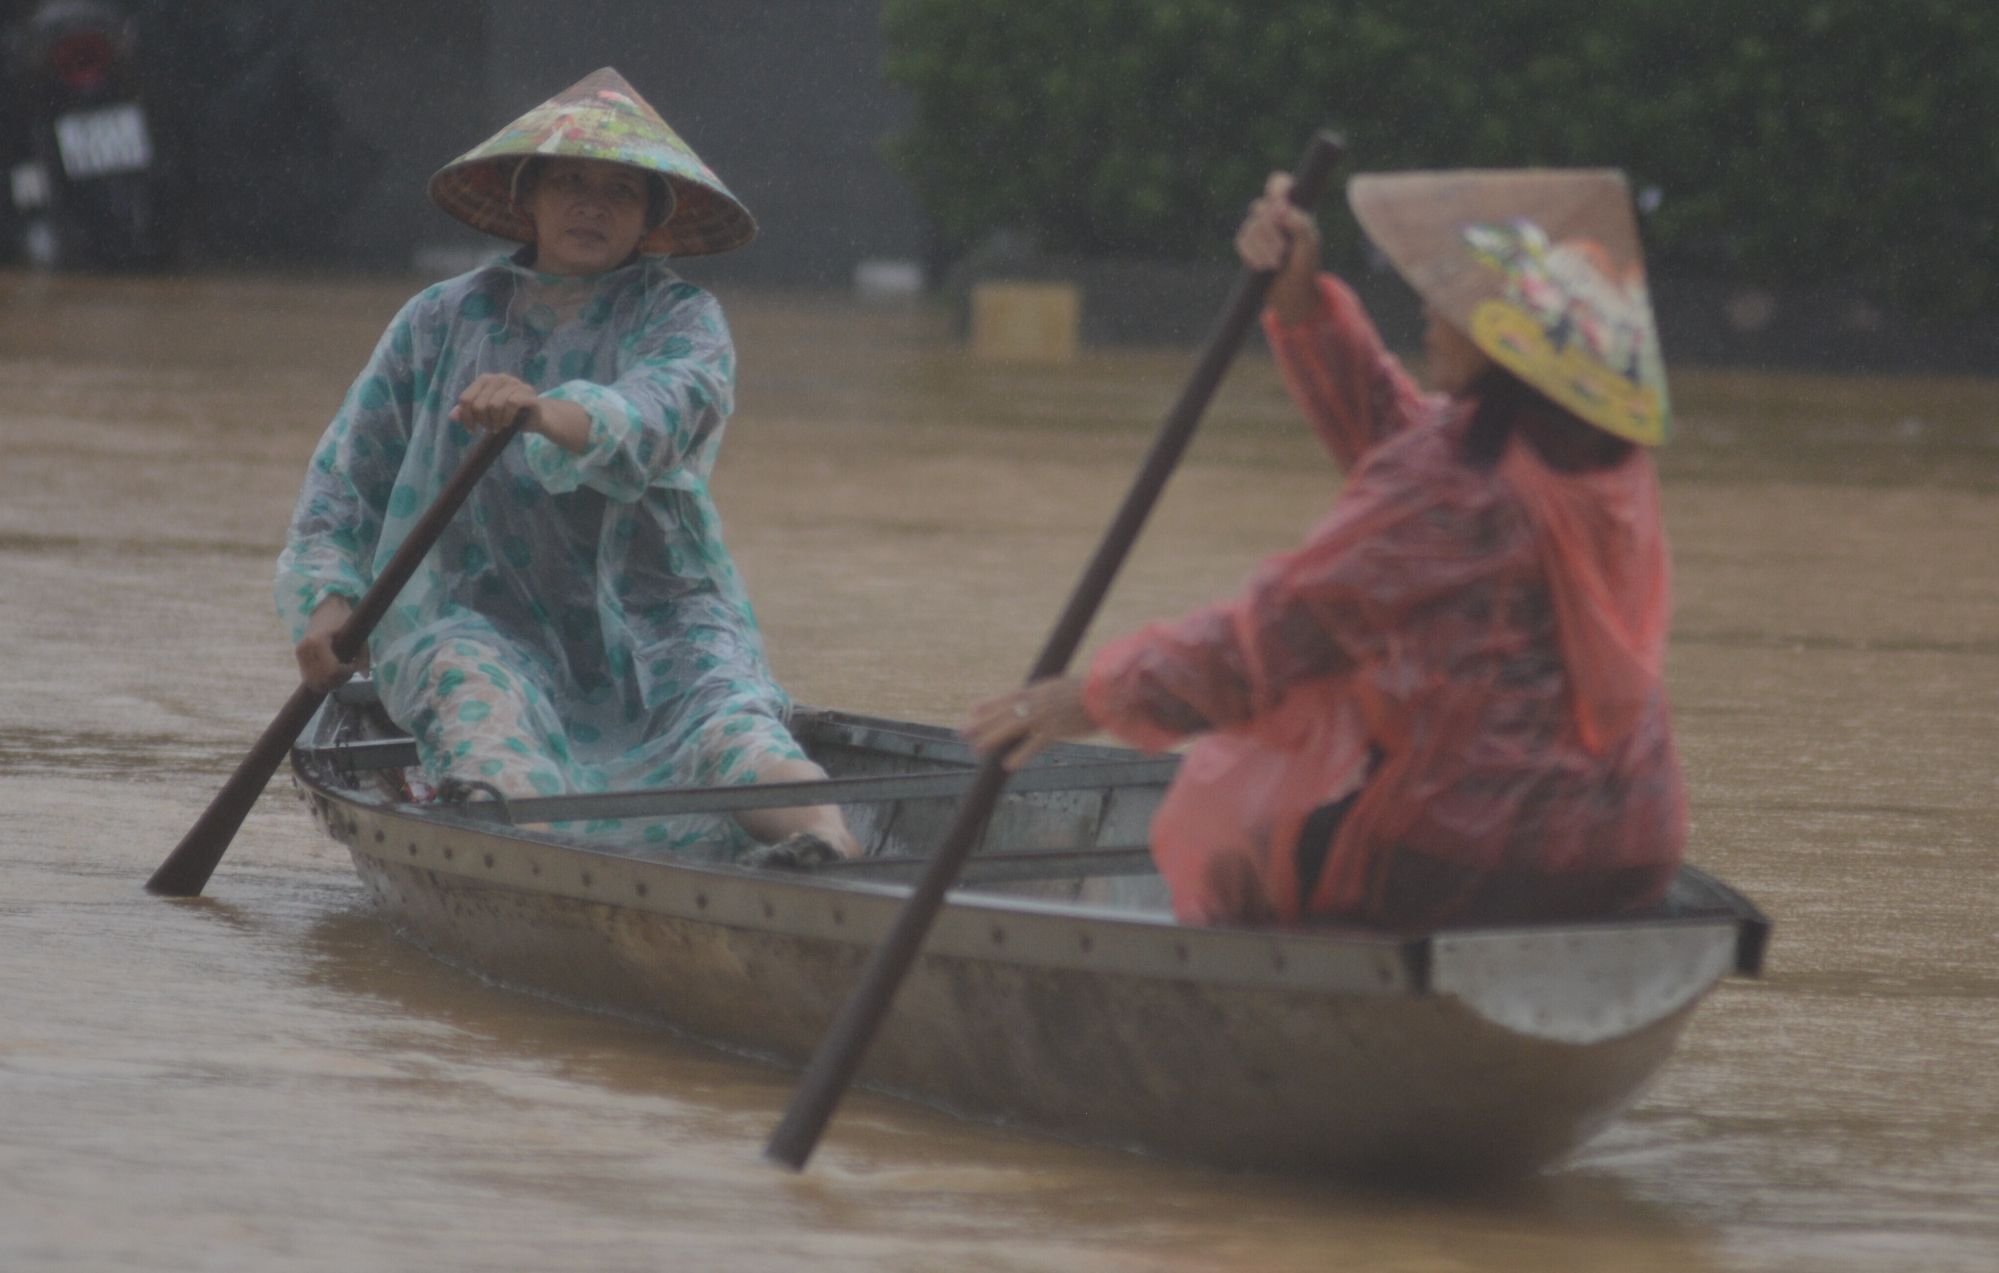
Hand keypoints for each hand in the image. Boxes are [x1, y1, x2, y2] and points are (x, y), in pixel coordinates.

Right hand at [295, 595, 366, 692]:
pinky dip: (322, 681)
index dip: (346, 673)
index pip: (332, 670)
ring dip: (330, 683)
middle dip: (340, 680)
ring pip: (314, 682)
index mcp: (318, 641)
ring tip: (341, 673)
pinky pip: (309, 678)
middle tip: (349, 670)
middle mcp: (305, 649)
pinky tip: (332, 673)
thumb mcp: (357, 634)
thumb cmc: (343, 619)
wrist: (325, 608)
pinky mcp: (298, 657)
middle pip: (323, 679)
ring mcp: (299, 654)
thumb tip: (366, 676)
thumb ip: (363, 655)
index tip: (354, 665)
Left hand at [450, 373, 541, 434]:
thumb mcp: (486, 414)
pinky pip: (511, 404)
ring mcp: (514, 383)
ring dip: (495, 422)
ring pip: (494, 405)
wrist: (536, 416)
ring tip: (499, 427)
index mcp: (485, 380)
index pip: (465, 398)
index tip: (472, 430)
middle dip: (483, 421)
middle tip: (490, 428)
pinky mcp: (526, 392)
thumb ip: (469, 412)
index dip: (466, 417)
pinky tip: (508, 423)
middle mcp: (499, 378)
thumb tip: (452, 416)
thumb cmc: (509, 414)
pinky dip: (507, 418)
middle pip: (479, 404)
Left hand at [962, 675, 1096, 770]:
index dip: (987, 706)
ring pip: (1011, 728)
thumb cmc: (1083, 692)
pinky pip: (1033, 744)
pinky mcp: (1055, 730)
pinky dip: (1020, 755)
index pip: (1005, 698)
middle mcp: (1035, 702)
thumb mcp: (1057, 688)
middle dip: (980, 724)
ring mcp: (1043, 716)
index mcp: (1035, 690)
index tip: (971, 711)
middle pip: (1001, 714)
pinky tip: (1007, 765)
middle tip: (962, 732)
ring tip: (976, 749)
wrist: (1103, 694)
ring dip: (992, 739)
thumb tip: (1027, 701)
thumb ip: (1040, 695)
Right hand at [1235, 171, 1321, 322]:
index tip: (1280, 209)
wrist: (1292, 292)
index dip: (1276, 190)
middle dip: (1270, 233)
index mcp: (1292, 208)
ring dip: (1263, 248)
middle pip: (1260, 208)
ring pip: (1250, 227)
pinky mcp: (1246, 243)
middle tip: (1283, 252)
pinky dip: (1252, 255)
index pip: (1278, 183)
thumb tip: (1280, 210)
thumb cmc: (1305, 265)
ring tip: (1276, 264)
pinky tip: (1263, 266)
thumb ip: (1299, 222)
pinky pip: (1241, 241)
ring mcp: (1258, 228)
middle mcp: (1273, 214)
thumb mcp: (1310, 244)